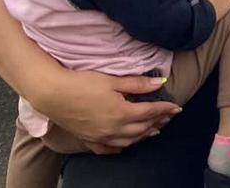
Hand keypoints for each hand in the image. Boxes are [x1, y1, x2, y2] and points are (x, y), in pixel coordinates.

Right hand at [35, 72, 180, 151]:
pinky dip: (119, 147)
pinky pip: (107, 148)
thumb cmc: (82, 83)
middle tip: (168, 117)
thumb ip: (137, 84)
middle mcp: (114, 129)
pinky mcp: (88, 139)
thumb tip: (160, 83)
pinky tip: (124, 146)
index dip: (165, 109)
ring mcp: (100, 136)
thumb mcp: (113, 81)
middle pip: (142, 128)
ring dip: (143, 136)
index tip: (177, 107)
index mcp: (122, 113)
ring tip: (154, 131)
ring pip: (128, 141)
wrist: (52, 94)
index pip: (150, 112)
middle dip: (158, 122)